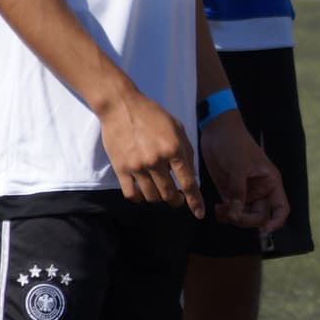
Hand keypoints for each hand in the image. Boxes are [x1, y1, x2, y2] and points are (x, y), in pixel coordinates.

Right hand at [99, 89, 204, 213]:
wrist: (121, 106)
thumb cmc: (151, 115)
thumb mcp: (177, 128)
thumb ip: (186, 151)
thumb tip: (191, 175)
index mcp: (173, 149)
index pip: (187, 183)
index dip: (195, 201)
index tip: (199, 214)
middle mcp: (156, 160)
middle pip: (169, 194)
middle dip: (175, 200)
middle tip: (175, 198)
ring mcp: (137, 166)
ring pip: (151, 197)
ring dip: (157, 198)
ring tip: (158, 191)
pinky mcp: (121, 169)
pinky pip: (131, 194)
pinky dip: (139, 198)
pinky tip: (142, 193)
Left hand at [199, 114, 289, 232]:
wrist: (217, 129)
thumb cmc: (234, 142)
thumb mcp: (238, 166)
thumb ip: (238, 191)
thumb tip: (236, 214)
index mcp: (270, 182)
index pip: (281, 208)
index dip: (276, 222)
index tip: (265, 230)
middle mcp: (259, 190)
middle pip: (259, 217)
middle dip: (246, 220)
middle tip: (232, 215)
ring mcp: (244, 192)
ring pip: (243, 216)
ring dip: (233, 218)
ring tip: (221, 209)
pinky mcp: (229, 192)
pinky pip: (230, 210)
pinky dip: (224, 214)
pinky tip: (217, 207)